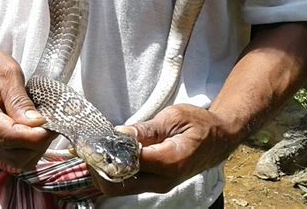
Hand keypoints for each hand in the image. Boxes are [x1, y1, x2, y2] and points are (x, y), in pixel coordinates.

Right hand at [0, 42, 55, 170]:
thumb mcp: (8, 74)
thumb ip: (20, 100)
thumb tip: (36, 124)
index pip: (8, 136)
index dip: (34, 136)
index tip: (53, 125)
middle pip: (14, 155)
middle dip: (38, 143)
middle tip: (52, 122)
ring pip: (16, 161)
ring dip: (36, 148)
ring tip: (44, 125)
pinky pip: (14, 157)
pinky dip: (30, 149)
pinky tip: (36, 131)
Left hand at [91, 104, 234, 196]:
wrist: (219, 139)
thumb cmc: (200, 125)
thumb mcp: (173, 118)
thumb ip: (145, 129)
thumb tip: (118, 135)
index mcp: (169, 161)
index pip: (127, 163)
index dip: (106, 153)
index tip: (92, 141)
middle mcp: (162, 180)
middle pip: (116, 185)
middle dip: (97, 168)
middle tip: (87, 149)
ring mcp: (158, 185)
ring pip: (119, 188)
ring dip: (102, 172)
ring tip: (95, 150)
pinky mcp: (155, 184)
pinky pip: (127, 183)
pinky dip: (113, 173)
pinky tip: (108, 156)